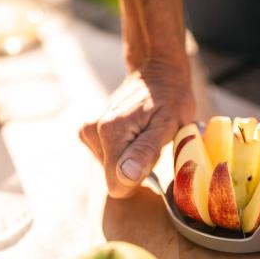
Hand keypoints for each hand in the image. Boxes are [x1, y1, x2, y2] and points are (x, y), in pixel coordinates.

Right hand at [80, 62, 194, 197]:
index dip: (139, 178)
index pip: (117, 185)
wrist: (157, 73)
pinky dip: (123, 151)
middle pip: (114, 176)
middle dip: (136, 166)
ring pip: (111, 169)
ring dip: (131, 158)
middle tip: (152, 141)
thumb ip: (145, 151)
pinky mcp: (89, 132)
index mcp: (110, 133)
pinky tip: (134, 133)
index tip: (152, 156)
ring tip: (144, 134)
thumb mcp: (169, 124)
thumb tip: (126, 175)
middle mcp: (92, 132)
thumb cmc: (170, 98)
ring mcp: (89, 131)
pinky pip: (107, 159)